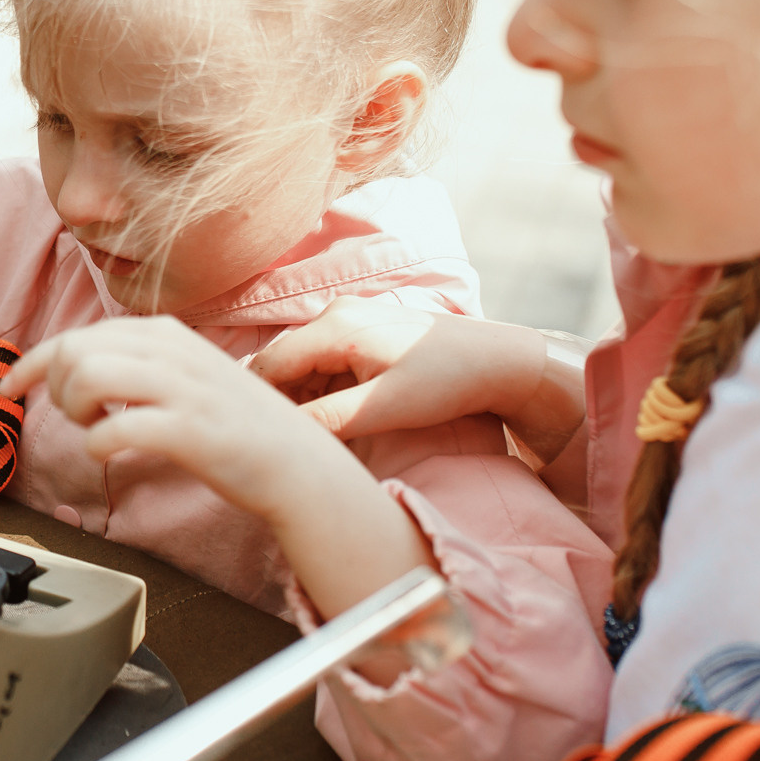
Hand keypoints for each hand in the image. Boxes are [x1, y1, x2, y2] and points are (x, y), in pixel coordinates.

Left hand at [1, 316, 335, 525]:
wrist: (297, 464)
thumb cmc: (234, 426)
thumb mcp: (186, 373)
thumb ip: (139, 361)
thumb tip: (76, 365)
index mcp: (166, 333)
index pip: (79, 334)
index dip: (32, 362)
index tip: (8, 387)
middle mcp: (172, 351)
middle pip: (74, 349)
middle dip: (55, 386)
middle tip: (78, 416)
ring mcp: (182, 388)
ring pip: (87, 377)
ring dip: (73, 409)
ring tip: (93, 428)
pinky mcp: (190, 430)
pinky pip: (114, 430)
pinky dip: (96, 445)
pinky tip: (109, 454)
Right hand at [251, 297, 579, 459]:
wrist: (500, 361)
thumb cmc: (446, 383)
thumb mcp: (382, 408)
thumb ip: (326, 420)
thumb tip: (280, 436)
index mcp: (333, 327)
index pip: (267, 368)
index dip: (259, 407)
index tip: (259, 441)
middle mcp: (333, 314)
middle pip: (281, 366)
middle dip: (281, 404)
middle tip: (288, 445)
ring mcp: (348, 319)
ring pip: (302, 366)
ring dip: (303, 400)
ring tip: (317, 436)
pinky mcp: (362, 330)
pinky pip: (324, 362)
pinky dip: (322, 390)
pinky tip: (338, 417)